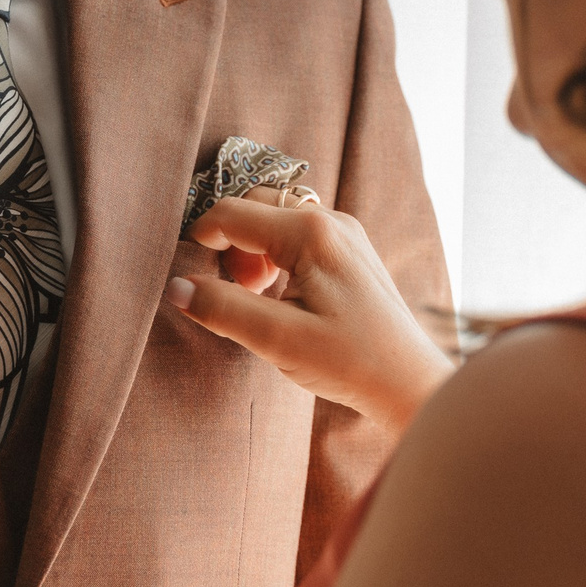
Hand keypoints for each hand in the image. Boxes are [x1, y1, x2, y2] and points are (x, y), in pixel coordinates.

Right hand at [168, 187, 455, 431]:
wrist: (409, 382)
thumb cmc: (350, 362)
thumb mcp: (278, 340)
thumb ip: (223, 308)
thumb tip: (176, 286)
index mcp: (310, 233)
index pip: (232, 214)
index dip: (201, 237)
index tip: (189, 273)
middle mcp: (330, 219)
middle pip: (255, 204)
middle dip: (230, 241)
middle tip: (233, 291)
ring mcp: (345, 232)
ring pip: (276, 216)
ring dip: (253, 248)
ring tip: (258, 297)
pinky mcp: (351, 250)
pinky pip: (298, 233)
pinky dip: (276, 254)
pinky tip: (283, 296)